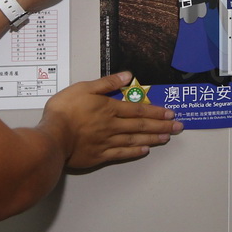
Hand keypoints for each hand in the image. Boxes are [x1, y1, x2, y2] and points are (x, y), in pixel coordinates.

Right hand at [40, 72, 182, 170]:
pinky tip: (145, 150)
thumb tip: (127, 75)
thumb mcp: (83, 88)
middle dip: (162, 125)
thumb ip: (107, 83)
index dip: (156, 111)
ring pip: (135, 139)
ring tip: (166, 138)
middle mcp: (113, 126)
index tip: (170, 114)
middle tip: (178, 127)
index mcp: (110, 108)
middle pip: (141, 125)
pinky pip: (122, 154)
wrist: (53, 138)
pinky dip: (135, 152)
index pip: (138, 109)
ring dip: (153, 138)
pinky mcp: (100, 156)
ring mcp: (107, 142)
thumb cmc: (64, 111)